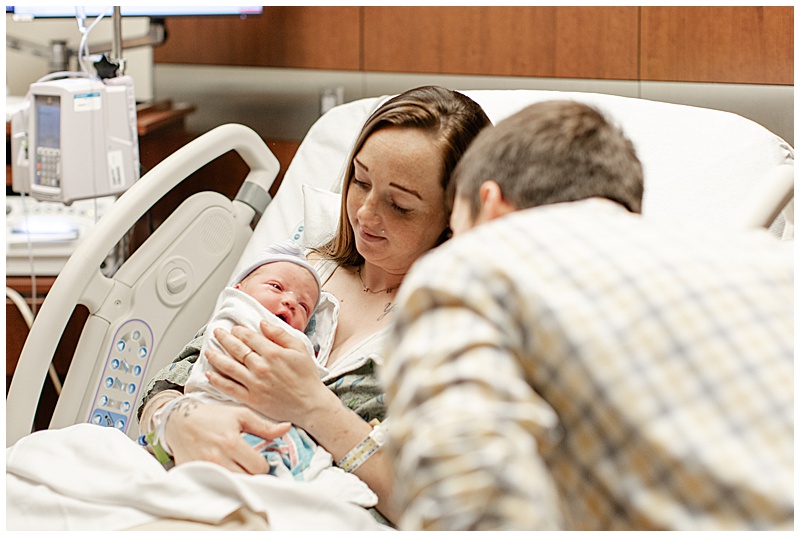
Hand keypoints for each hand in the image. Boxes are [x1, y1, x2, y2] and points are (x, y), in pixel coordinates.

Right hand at [164, 397, 290, 473]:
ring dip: (240, 478)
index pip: (259, 467)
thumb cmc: (213, 416)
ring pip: (234, 485)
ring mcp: (205, 469)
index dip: (264, 463)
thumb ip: (264, 426)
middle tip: (250, 463)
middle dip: (253, 473)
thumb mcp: (240, 415)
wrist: (179, 421)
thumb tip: (287, 428)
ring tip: (239, 467)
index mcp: (232, 443)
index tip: (259, 457)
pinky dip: (223, 481)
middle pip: (248, 479)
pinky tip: (224, 470)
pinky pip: (216, 486)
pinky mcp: (195, 475)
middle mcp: (218, 459)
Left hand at [204, 320, 334, 427]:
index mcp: (273, 353)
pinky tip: (209, 374)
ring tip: (208, 351)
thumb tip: (262, 323)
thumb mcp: (300, 349)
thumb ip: (280, 334)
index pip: (249, 337)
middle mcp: (260, 367)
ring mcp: (254, 383)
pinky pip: (229, 388)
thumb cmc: (307, 376)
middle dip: (224, 339)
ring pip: (229, 367)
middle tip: (217, 332)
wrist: (309, 404)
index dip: (239, 331)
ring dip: (216, 357)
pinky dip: (217, 381)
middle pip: (236, 349)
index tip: (234, 328)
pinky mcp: (251, 398)